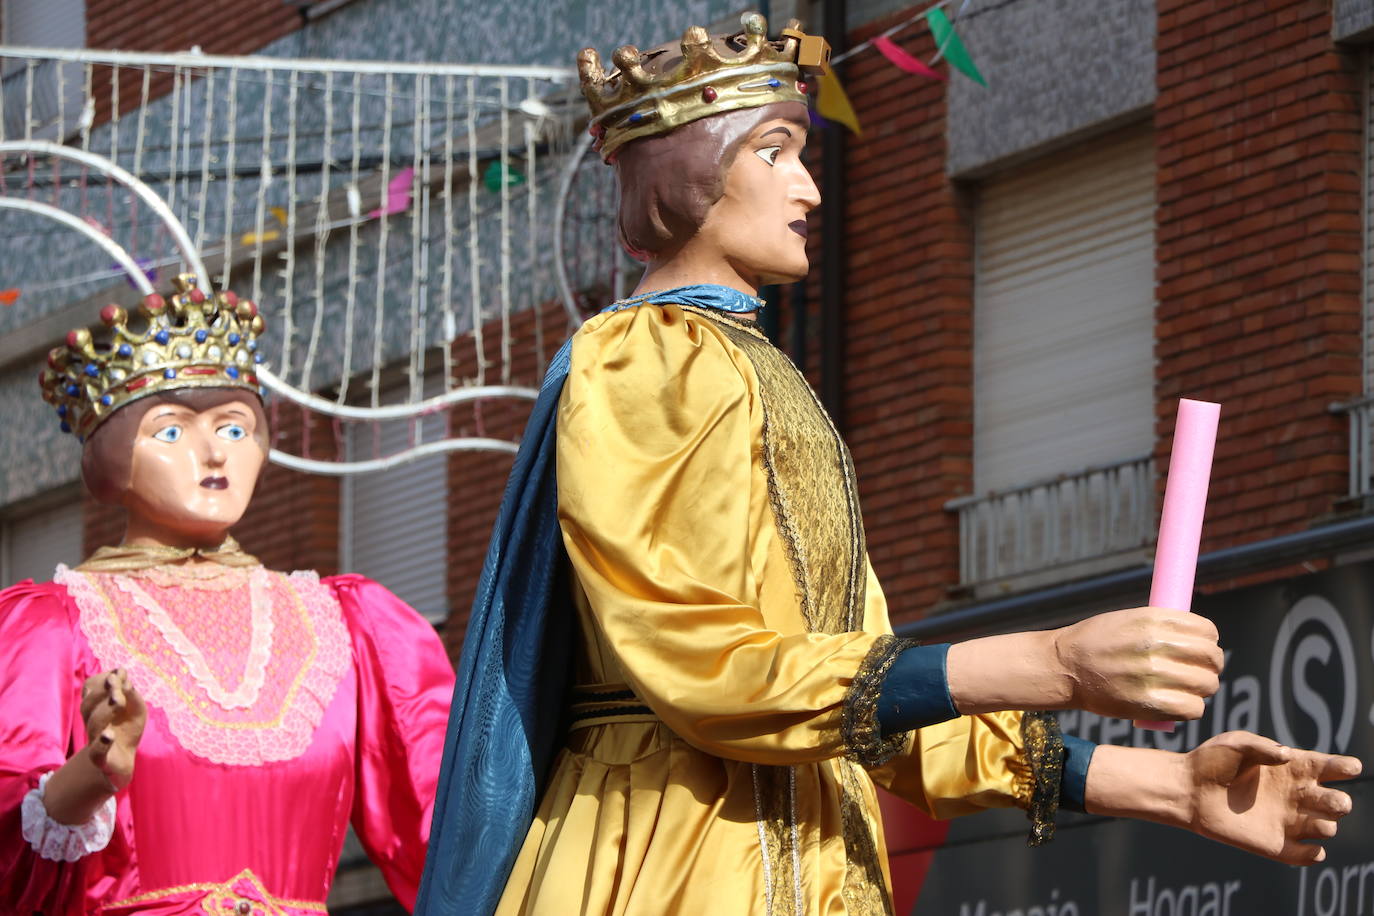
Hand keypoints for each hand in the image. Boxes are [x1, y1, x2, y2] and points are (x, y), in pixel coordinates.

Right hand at [79, 668, 146, 790]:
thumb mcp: (136, 708)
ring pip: (93, 725)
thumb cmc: (127, 729)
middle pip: (88, 707)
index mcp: (97, 708)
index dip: (101, 681)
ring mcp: (95, 740)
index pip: (90, 691)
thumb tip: (125, 679)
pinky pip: (96, 752)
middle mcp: (92, 722)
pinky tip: (109, 735)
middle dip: (101, 693)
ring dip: (105, 711)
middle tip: (117, 684)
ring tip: (119, 701)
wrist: (123, 761)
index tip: (119, 672)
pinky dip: (101, 743)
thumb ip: (131, 694)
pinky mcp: (101, 759)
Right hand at [1051, 607, 1223, 719]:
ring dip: (1200, 688)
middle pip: (1211, 659)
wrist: (1064, 668)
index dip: (1208, 641)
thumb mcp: (1127, 619)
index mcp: (1153, 620)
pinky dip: (1190, 708)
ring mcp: (1155, 676)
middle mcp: (1157, 646)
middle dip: (1209, 666)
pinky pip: (1194, 709)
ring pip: (1207, 685)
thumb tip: (1197, 637)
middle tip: (1196, 671)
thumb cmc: (1094, 642)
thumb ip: (1162, 626)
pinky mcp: (1150, 704)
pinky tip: (1177, 703)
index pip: (1207, 631)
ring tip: (1185, 688)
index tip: (1199, 648)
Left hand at [1183, 732, 1359, 863]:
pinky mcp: (1277, 846)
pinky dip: (1314, 854)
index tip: (1348, 767)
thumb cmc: (1212, 761)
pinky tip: (1308, 847)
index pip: (1333, 768)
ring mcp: (1289, 821)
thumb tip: (1287, 755)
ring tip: (1308, 820)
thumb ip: (1262, 746)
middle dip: (1341, 803)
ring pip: (1327, 828)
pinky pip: (1309, 856)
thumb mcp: (1236, 743)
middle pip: (1339, 803)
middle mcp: (1298, 795)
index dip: (1346, 767)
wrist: (1188, 790)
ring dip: (1325, 826)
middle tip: (1329, 801)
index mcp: (1295, 768)